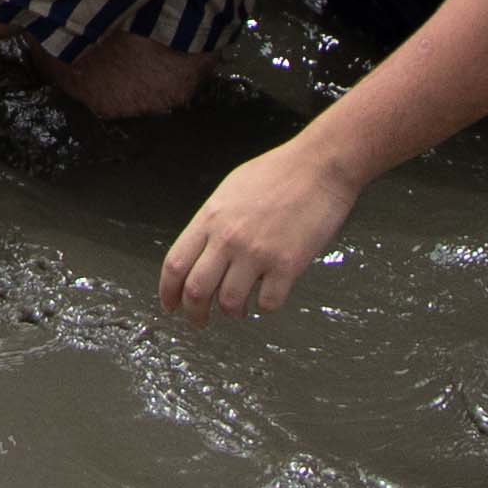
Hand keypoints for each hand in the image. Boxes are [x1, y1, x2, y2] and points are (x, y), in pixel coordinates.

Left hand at [160, 135, 362, 320]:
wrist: (319, 165)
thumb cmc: (277, 173)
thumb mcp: (230, 191)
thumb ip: (213, 223)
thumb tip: (201, 252)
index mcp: (210, 219)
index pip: (175, 264)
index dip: (168, 292)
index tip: (171, 306)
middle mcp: (228, 239)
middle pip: (196, 291)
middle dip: (194, 314)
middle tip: (200, 321)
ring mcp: (257, 253)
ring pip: (230, 303)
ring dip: (232, 313)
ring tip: (238, 310)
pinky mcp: (288, 265)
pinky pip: (268, 303)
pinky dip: (265, 307)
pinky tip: (268, 297)